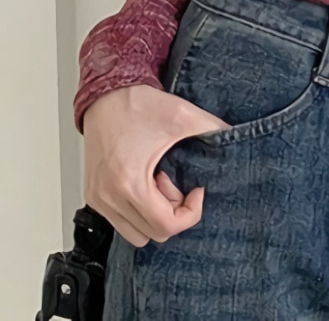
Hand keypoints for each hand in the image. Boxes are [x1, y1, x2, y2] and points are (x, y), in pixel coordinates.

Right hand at [82, 84, 232, 246]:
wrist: (106, 94)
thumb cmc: (136, 105)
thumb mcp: (182, 115)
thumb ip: (213, 128)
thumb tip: (235, 136)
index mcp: (129, 183)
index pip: (165, 225)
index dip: (191, 213)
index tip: (197, 190)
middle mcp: (109, 197)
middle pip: (152, 234)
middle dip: (173, 212)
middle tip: (177, 183)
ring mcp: (98, 199)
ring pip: (134, 233)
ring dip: (154, 214)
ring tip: (160, 183)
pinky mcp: (94, 195)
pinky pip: (120, 222)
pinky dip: (139, 210)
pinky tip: (145, 181)